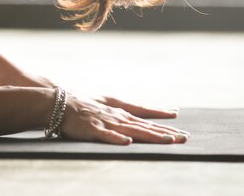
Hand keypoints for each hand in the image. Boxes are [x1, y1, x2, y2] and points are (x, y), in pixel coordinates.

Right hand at [59, 91, 189, 144]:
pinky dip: (117, 138)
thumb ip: (117, 109)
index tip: (177, 116)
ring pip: (132, 130)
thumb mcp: (102, 102)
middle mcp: (116, 116)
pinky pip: (106, 136)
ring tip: (167, 140)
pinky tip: (128, 142)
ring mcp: (105, 122)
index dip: (161, 115)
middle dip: (166, 132)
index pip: (144, 113)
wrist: (58, 102)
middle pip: (145, 125)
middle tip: (185, 137)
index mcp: (118, 110)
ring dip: (150, 136)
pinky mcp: (92, 130)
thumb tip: (130, 117)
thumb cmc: (80, 103)